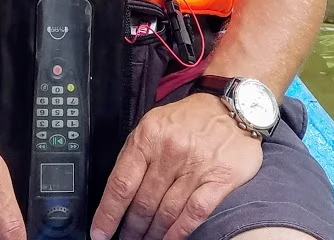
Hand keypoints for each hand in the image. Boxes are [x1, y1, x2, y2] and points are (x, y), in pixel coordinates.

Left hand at [90, 93, 264, 239]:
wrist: (234, 107)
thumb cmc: (190, 119)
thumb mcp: (155, 124)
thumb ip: (137, 153)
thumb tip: (118, 190)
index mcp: (148, 136)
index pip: (121, 183)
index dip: (108, 214)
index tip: (99, 233)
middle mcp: (171, 151)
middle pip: (143, 202)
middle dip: (131, 227)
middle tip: (124, 239)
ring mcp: (196, 167)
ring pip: (166, 212)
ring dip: (152, 233)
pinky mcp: (219, 179)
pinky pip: (193, 213)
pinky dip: (179, 232)